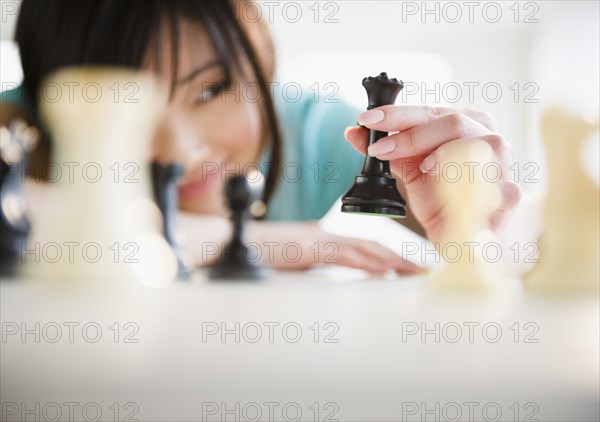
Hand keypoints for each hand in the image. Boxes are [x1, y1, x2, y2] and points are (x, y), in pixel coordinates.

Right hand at [249, 221, 421, 273]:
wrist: (236, 242)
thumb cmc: (262, 254)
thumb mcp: (295, 261)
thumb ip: (317, 266)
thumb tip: (336, 277)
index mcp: (323, 239)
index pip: (363, 246)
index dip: (389, 255)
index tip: (409, 266)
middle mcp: (325, 236)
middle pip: (371, 245)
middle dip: (399, 257)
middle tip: (422, 268)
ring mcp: (318, 240)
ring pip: (364, 248)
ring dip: (391, 260)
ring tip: (413, 270)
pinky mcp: (310, 248)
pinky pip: (344, 256)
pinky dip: (367, 263)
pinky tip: (383, 270)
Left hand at [344, 106, 521, 243]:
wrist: (461, 235)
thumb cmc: (438, 197)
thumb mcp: (407, 169)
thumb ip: (385, 149)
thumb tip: (353, 132)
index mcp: (463, 123)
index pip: (428, 111)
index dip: (396, 114)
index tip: (366, 120)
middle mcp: (486, 136)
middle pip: (452, 122)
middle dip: (410, 135)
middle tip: (380, 148)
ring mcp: (503, 163)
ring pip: (478, 144)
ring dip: (444, 154)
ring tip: (422, 168)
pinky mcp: (510, 194)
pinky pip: (496, 183)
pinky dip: (473, 184)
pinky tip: (455, 189)